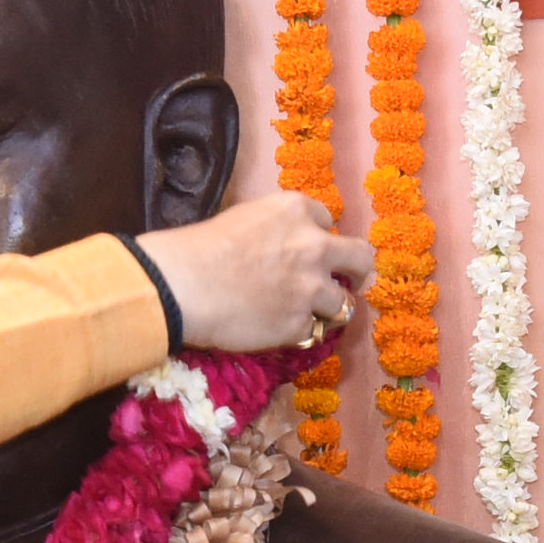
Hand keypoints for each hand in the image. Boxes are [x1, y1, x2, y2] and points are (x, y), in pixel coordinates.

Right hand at [146, 190, 368, 352]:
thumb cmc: (199, 247)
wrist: (183, 285)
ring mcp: (312, 288)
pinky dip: (299, 331)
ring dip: (329, 308)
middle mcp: (315, 246)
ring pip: (343, 303)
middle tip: (351, 281)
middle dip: (357, 270)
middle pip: (360, 258)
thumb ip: (275, 228)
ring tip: (310, 314)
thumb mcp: (244, 217)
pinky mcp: (301, 324)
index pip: (327, 220)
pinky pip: (312, 331)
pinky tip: (277, 329)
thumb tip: (280, 245)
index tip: (308, 249)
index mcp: (297, 211)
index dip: (318, 236)